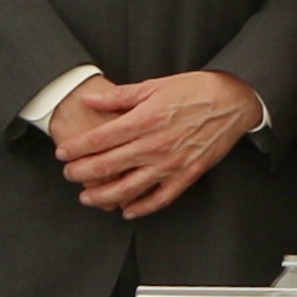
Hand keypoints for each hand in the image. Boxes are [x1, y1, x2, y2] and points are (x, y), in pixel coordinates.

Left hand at [51, 70, 264, 217]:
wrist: (232, 101)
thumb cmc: (195, 90)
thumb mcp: (154, 86)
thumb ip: (119, 96)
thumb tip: (90, 100)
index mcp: (144, 120)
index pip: (99, 139)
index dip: (76, 148)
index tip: (63, 153)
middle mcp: (154, 145)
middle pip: (107, 165)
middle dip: (81, 173)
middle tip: (68, 174)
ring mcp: (171, 163)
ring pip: (128, 188)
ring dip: (103, 195)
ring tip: (87, 197)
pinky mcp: (186, 175)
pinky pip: (159, 198)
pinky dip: (140, 208)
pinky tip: (126, 210)